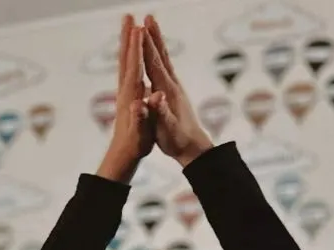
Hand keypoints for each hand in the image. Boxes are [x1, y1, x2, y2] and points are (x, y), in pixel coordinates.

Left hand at [96, 15, 157, 182]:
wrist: (122, 156)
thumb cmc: (135, 145)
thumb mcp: (141, 134)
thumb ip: (140, 119)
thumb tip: (139, 105)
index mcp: (131, 96)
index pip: (134, 66)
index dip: (136, 48)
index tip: (138, 28)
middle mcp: (125, 90)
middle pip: (125, 58)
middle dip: (127, 37)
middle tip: (128, 16)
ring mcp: (124, 92)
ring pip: (124, 62)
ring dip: (126, 43)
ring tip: (129, 26)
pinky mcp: (127, 96)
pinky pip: (128, 70)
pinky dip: (129, 56)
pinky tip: (132, 51)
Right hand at [142, 16, 213, 167]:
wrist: (193, 147)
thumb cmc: (177, 140)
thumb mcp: (167, 129)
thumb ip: (161, 112)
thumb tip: (156, 97)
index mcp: (167, 92)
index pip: (154, 65)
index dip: (146, 48)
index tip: (139, 30)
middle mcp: (172, 85)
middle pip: (160, 56)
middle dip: (153, 36)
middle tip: (147, 18)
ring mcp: (174, 87)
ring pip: (163, 59)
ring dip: (156, 41)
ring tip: (150, 26)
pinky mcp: (173, 91)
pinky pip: (163, 67)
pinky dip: (158, 55)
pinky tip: (155, 51)